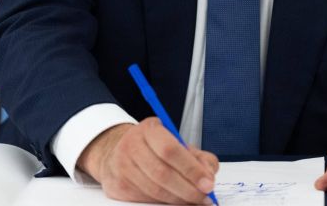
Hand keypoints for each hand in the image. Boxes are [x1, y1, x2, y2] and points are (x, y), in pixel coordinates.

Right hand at [78, 119, 218, 203]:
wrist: (120, 152)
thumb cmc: (155, 148)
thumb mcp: (177, 143)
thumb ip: (198, 157)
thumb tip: (208, 175)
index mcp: (149, 129)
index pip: (170, 150)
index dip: (191, 169)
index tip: (208, 184)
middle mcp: (131, 145)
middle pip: (162, 173)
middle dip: (188, 190)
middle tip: (204, 197)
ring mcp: (121, 166)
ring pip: (154, 190)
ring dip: (178, 199)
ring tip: (193, 200)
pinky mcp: (117, 185)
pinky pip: (145, 199)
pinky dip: (163, 203)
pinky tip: (174, 200)